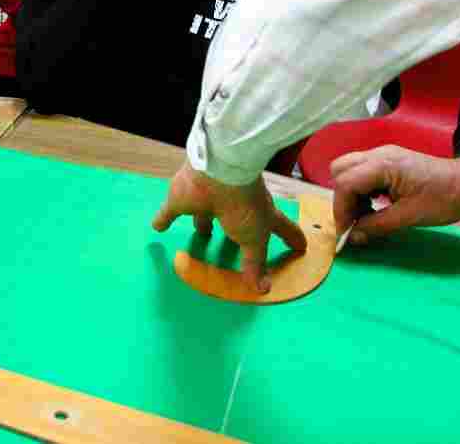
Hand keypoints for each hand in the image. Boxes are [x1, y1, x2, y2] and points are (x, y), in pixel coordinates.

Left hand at [151, 163, 307, 292]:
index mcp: (260, 214)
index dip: (291, 239)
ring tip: (201, 232)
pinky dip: (163, 219)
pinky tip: (157, 226)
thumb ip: (255, 263)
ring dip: (202, 222)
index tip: (301, 247)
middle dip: (233, 230)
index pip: (281, 228)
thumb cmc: (243, 205)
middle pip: (236, 221)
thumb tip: (263, 289)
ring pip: (205, 213)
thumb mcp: (254, 239)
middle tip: (230, 238)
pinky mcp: (182, 198)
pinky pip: (169, 211)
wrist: (218, 171)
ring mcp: (208, 199)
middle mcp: (235, 205)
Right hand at [330, 146, 459, 243]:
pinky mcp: (390, 160)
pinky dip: (361, 188)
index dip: (341, 209)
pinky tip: (374, 205)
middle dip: (342, 197)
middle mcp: (378, 154)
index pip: (345, 183)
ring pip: (349, 169)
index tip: (346, 232)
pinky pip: (363, 171)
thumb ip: (377, 225)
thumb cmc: (444, 199)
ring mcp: (383, 154)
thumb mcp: (410, 217)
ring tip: (365, 215)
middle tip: (353, 221)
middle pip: (340, 170)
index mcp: (382, 165)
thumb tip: (353, 237)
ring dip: (351, 193)